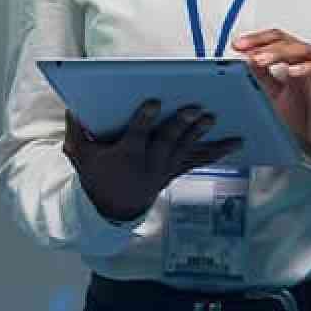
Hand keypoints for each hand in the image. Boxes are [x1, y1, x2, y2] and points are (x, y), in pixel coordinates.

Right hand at [63, 100, 242, 222]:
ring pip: (185, 150)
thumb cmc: (96, 175)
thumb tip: (73, 108)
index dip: (144, 119)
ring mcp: (165, 168)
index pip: (136, 135)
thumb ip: (76, 133)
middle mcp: (148, 163)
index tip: (153, 102)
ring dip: (200, 134)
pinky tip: (237, 142)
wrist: (112, 209)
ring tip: (213, 119)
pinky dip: (218, 152)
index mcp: (126, 155)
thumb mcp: (80, 156)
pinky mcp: (176, 170)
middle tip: (195, 108)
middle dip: (180, 125)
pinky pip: (199, 161)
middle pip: (166, 142)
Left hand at [233, 30, 310, 162]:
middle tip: (247, 52)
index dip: (255, 39)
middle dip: (264, 44)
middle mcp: (305, 59)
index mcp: (291, 59)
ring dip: (280, 53)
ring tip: (261, 60)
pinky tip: (292, 71)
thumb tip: (246, 60)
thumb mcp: (274, 93)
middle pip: (286, 40)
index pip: (273, 40)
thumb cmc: (301, 114)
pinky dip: (308, 68)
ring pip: (302, 50)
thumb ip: (262, 76)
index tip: (237, 45)